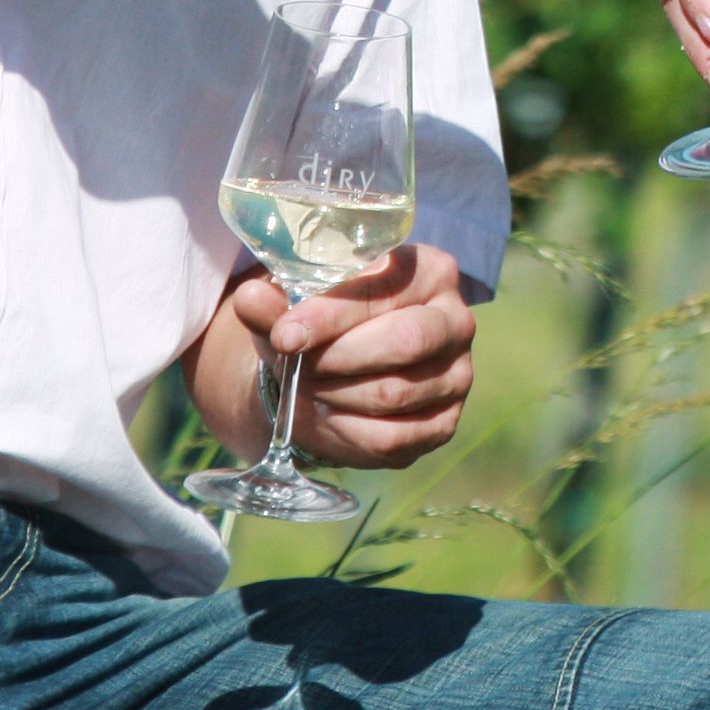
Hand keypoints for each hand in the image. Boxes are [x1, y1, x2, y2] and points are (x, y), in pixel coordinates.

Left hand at [229, 245, 475, 468]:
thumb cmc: (328, 323)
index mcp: (433, 272)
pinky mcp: (444, 425)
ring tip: (308, 385)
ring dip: (336, 394)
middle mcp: (457, 321)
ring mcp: (458, 376)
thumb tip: (251, 299)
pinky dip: (347, 431)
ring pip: (393, 393)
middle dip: (336, 358)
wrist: (343, 372)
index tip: (285, 334)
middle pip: (403, 342)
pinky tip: (328, 413)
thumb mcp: (299, 306)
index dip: (331, 314)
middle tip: (296, 364)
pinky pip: (392, 437)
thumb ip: (276, 303)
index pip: (385, 290)